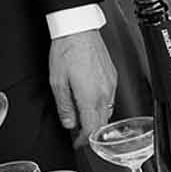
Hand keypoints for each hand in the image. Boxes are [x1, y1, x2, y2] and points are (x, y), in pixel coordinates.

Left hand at [49, 28, 116, 146]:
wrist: (78, 28)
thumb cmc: (66, 50)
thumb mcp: (57, 82)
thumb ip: (64, 106)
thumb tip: (68, 123)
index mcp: (90, 97)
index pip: (92, 129)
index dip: (84, 141)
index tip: (77, 143)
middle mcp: (104, 92)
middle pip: (102, 123)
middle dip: (90, 132)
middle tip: (78, 134)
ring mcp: (111, 84)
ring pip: (107, 111)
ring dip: (96, 118)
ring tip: (82, 117)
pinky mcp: (113, 76)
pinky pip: (110, 98)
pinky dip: (100, 105)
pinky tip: (90, 101)